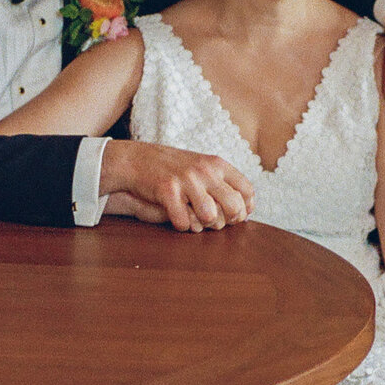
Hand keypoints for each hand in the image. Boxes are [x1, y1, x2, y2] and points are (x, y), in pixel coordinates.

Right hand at [101, 139, 253, 231]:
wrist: (137, 159)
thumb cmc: (173, 168)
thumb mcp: (202, 166)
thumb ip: (223, 182)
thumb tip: (246, 208)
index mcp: (217, 164)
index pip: (247, 190)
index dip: (245, 208)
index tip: (236, 216)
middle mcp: (205, 171)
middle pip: (233, 206)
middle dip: (227, 220)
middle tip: (215, 222)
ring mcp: (186, 180)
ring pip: (210, 216)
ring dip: (203, 224)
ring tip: (195, 219)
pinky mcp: (167, 191)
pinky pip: (184, 221)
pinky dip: (182, 225)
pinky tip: (177, 218)